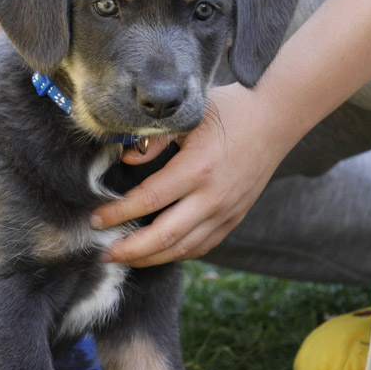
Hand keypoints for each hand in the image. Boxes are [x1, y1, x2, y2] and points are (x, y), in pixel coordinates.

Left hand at [90, 82, 293, 266]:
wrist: (275, 119)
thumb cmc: (229, 111)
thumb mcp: (189, 116)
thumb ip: (155, 138)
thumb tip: (126, 159)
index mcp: (197, 169)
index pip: (147, 200)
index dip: (117, 213)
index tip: (95, 218)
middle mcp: (213, 197)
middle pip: (164, 237)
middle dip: (129, 249)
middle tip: (103, 252)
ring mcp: (226, 211)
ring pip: (183, 248)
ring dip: (150, 258)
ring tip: (124, 258)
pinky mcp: (234, 217)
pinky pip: (203, 245)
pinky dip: (177, 253)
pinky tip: (157, 253)